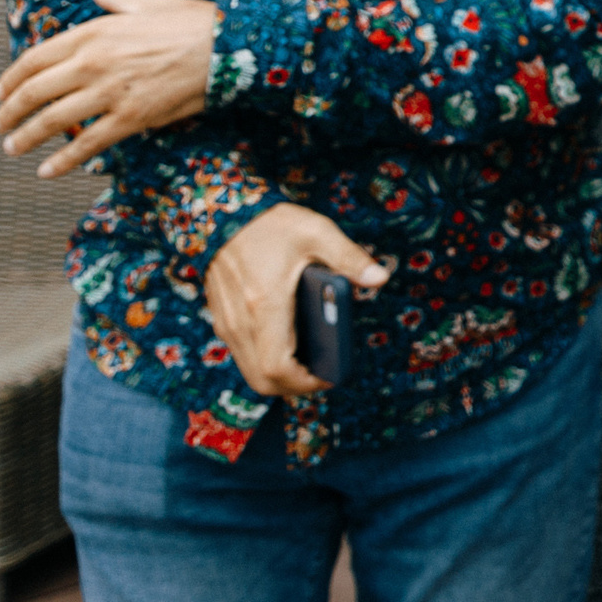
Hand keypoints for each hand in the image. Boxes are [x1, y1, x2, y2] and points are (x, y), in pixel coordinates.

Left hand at [0, 0, 218, 176]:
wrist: (233, 48)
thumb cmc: (195, 22)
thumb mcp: (149, 3)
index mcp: (94, 32)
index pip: (36, 59)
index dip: (12, 78)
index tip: (1, 92)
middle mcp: (94, 62)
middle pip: (36, 92)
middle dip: (10, 112)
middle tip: (0, 125)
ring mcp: (111, 92)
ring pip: (54, 120)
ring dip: (27, 138)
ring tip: (14, 148)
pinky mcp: (133, 117)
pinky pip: (89, 143)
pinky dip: (64, 160)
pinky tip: (48, 170)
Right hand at [204, 203, 389, 396]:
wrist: (221, 213)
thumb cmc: (272, 224)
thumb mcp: (317, 232)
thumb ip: (349, 257)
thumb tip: (380, 278)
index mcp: (265, 305)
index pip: (278, 368)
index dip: (305, 383)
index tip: (331, 376)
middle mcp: (240, 322)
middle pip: (262, 380)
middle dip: (295, 387)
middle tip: (325, 374)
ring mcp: (227, 323)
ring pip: (250, 371)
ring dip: (280, 376)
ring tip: (313, 362)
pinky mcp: (222, 319)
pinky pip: (243, 355)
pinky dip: (266, 361)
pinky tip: (292, 346)